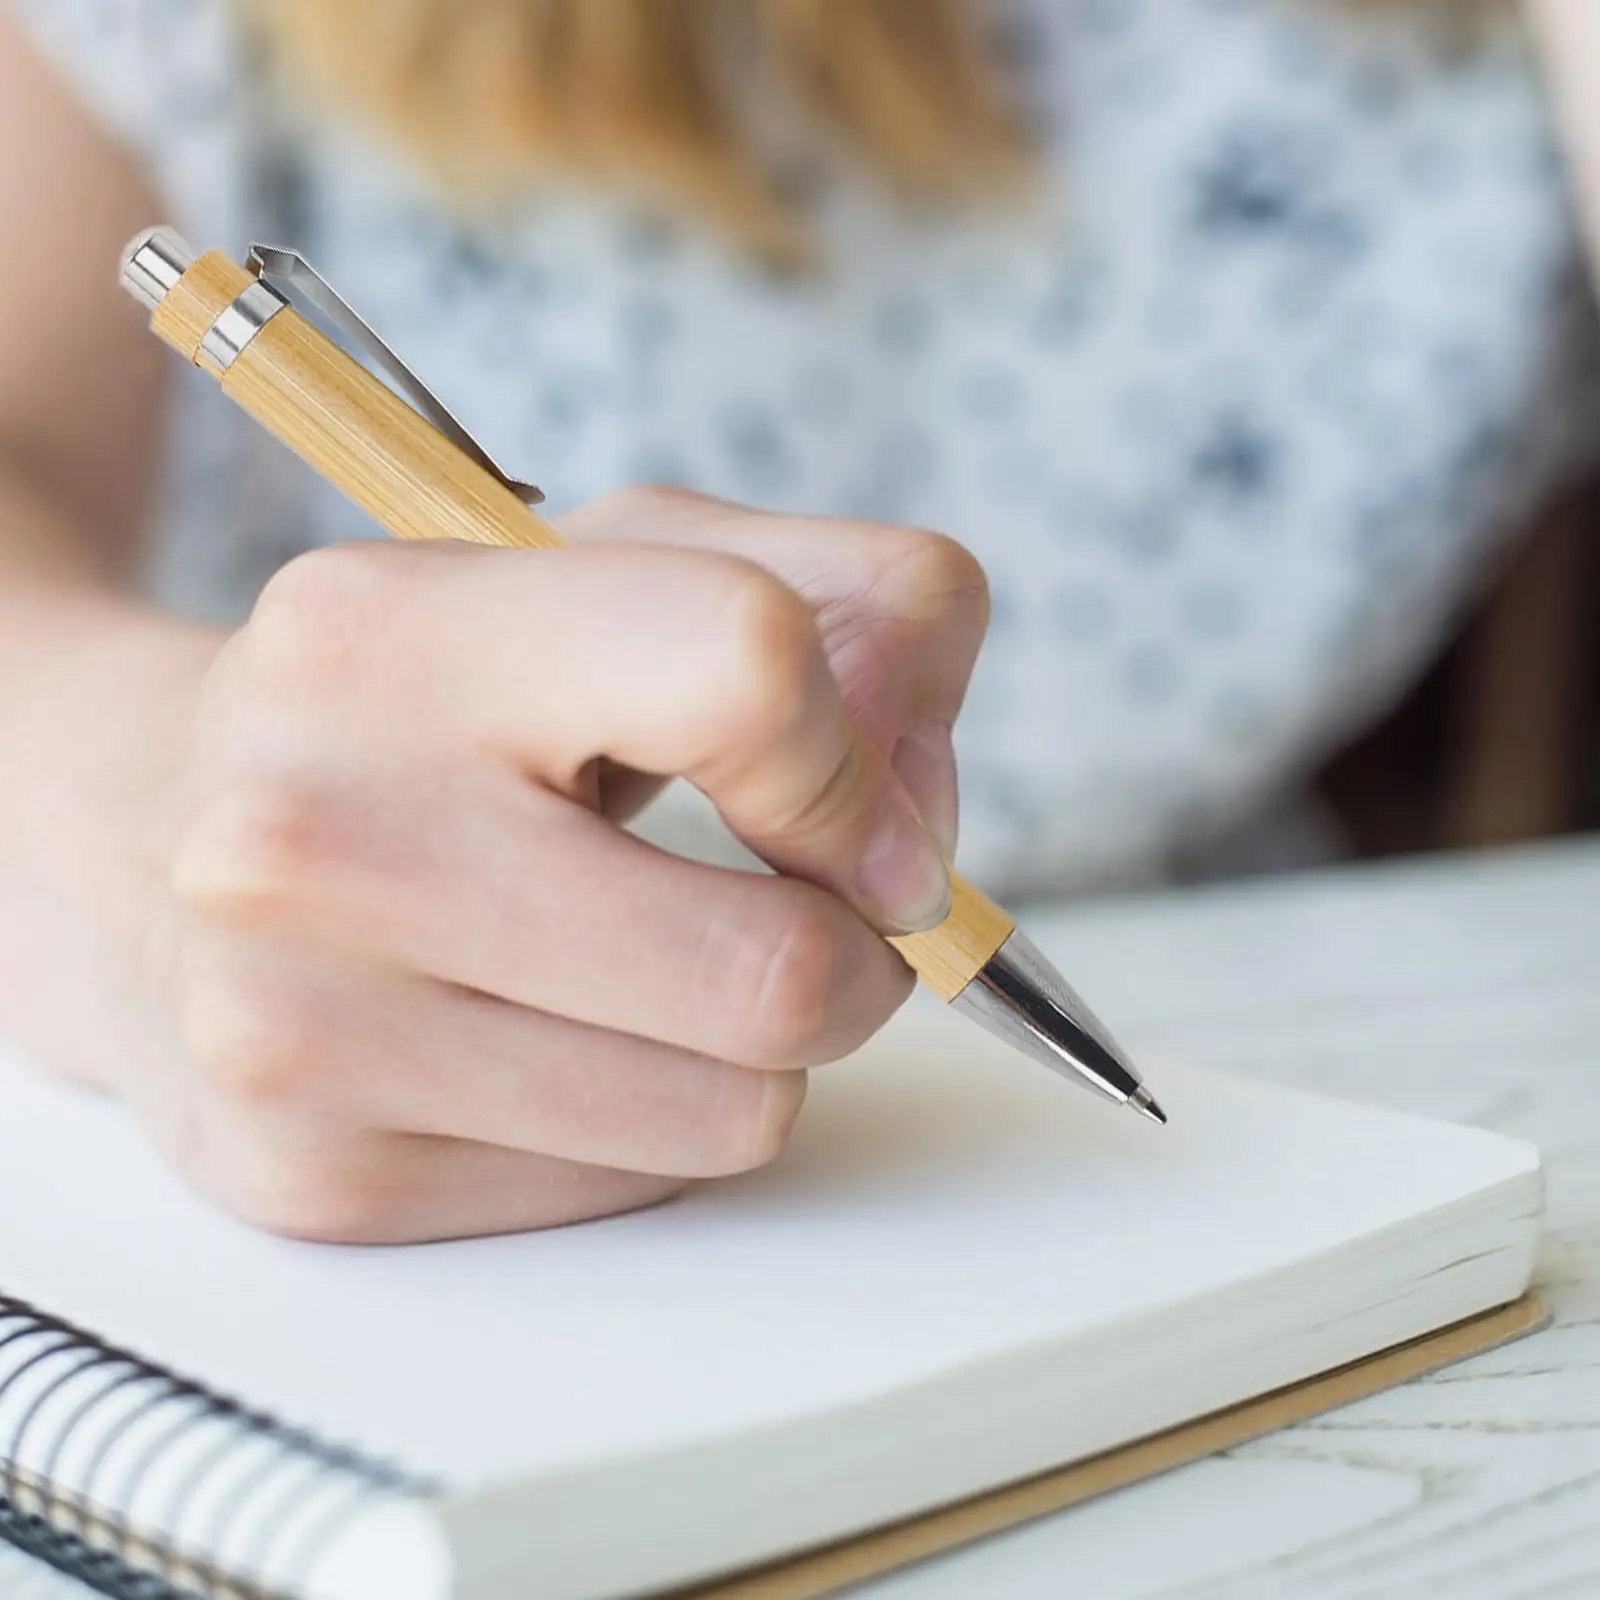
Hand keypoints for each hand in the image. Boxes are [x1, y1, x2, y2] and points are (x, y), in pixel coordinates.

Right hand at [85, 489, 986, 1241]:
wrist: (134, 839)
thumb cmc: (421, 702)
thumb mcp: (616, 571)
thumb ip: (843, 600)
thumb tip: (928, 788)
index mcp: (391, 632)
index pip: (749, 672)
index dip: (862, 763)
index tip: (866, 815)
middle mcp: (310, 837)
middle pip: (779, 971)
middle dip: (858, 953)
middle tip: (801, 909)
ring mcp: (301, 1032)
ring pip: (736, 1113)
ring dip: (754, 1045)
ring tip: (653, 963)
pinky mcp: (320, 1182)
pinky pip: (639, 1185)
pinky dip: (647, 1116)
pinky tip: (545, 1033)